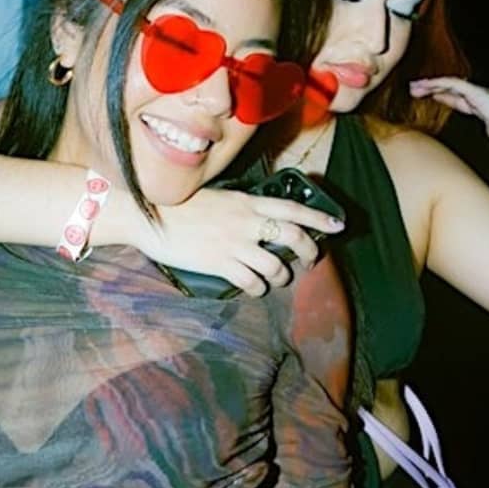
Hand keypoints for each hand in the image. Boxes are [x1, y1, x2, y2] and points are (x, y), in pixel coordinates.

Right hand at [129, 187, 344, 295]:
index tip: (338, 224)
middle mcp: (246, 221)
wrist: (150, 215)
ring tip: (279, 277)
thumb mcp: (220, 198)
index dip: (319, 217)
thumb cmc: (182, 205)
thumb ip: (244, 208)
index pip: (292, 207)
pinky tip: (256, 288)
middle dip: (310, 251)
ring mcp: (234, 243)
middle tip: (313, 259)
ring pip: (275, 266)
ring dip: (282, 275)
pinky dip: (259, 288)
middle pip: (293, 236)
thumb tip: (263, 220)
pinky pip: (251, 282)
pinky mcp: (219, 264)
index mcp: (247, 202)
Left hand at [409, 76, 488, 159]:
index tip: (431, 98)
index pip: (462, 101)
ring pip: (452, 84)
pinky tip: (426, 85)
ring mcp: (482, 95)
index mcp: (487, 111)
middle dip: (434, 89)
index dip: (446, 98)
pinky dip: (439, 83)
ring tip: (414, 86)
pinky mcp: (480, 95)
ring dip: (432, 84)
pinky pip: (455, 84)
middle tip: (416, 89)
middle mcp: (484, 99)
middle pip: (454, 90)